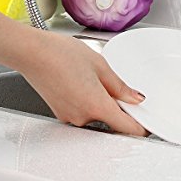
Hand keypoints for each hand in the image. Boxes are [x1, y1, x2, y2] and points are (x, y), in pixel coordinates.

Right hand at [20, 31, 147, 135]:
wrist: (32, 53)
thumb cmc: (61, 54)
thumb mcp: (100, 65)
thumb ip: (120, 86)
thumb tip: (135, 98)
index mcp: (96, 105)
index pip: (126, 128)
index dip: (141, 128)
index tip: (148, 125)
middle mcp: (82, 117)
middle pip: (111, 122)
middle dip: (120, 109)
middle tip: (121, 89)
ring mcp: (69, 117)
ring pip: (96, 116)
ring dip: (102, 103)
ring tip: (95, 78)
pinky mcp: (61, 113)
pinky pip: (82, 112)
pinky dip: (89, 102)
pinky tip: (83, 83)